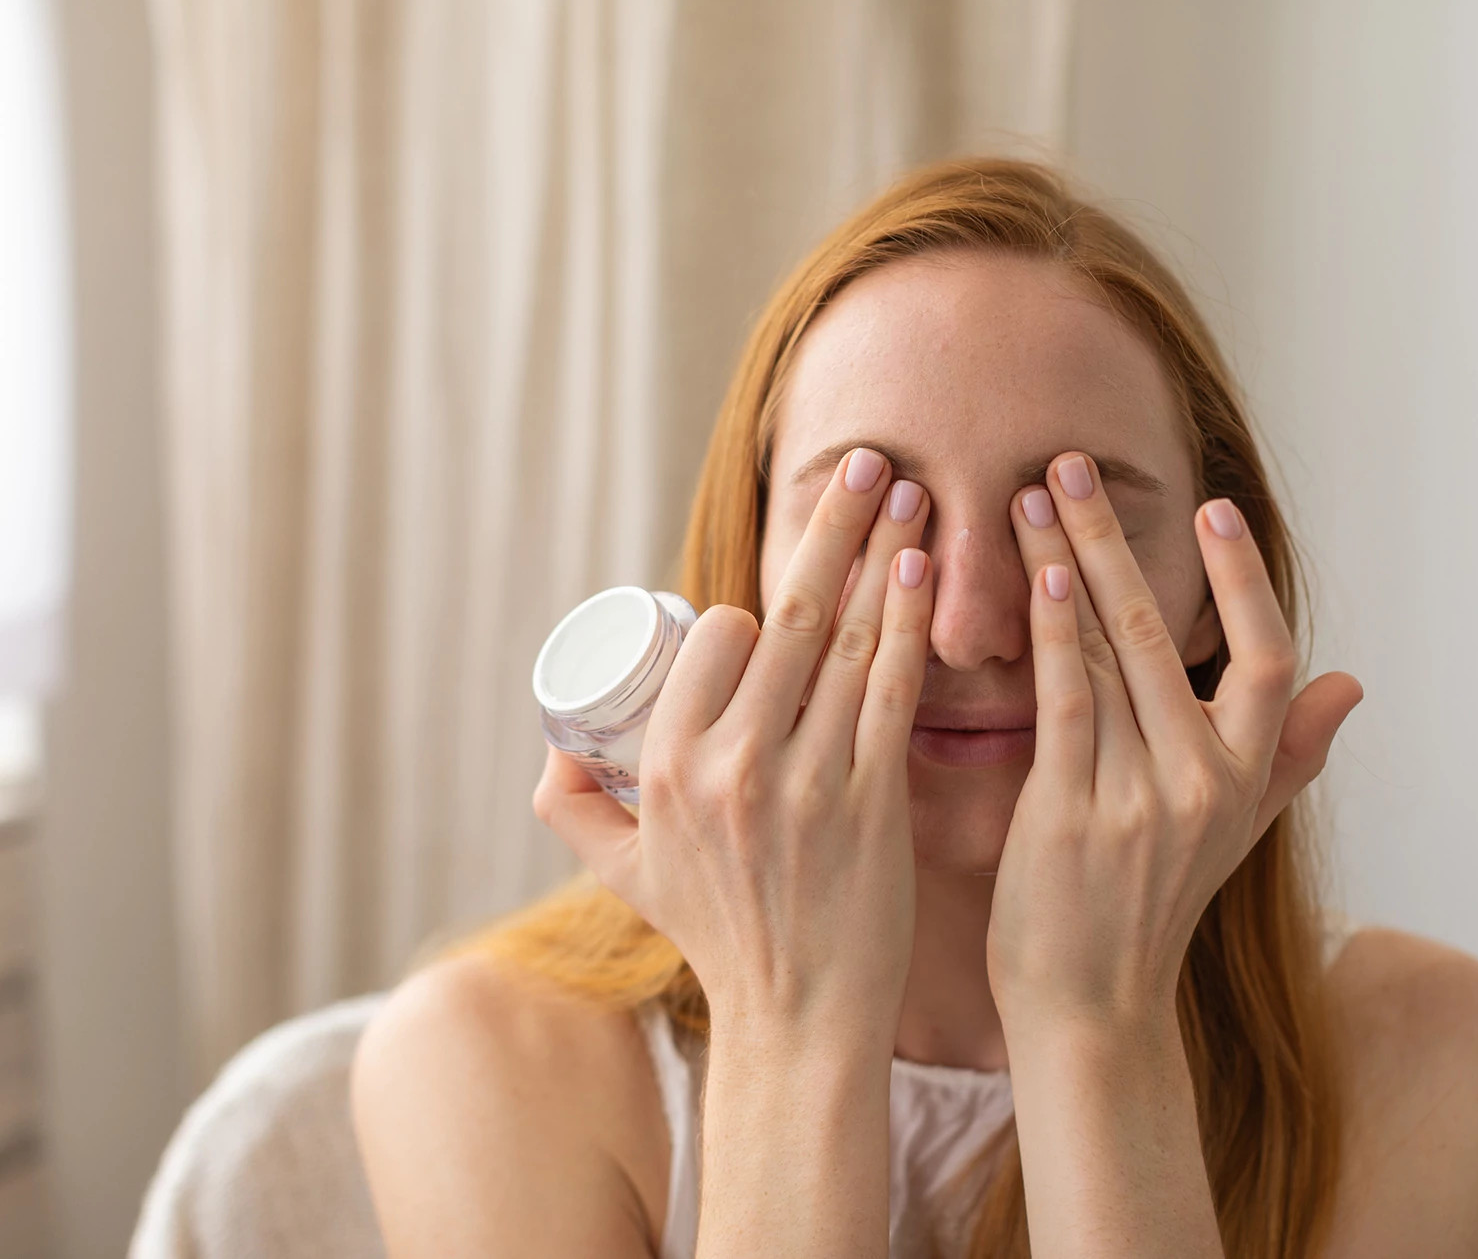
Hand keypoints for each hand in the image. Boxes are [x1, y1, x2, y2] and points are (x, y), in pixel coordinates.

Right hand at [532, 447, 933, 1040]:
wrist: (799, 1018)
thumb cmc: (715, 936)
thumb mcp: (621, 873)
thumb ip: (570, 808)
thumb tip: (552, 742)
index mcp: (663, 767)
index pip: (712, 637)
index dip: (754, 603)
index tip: (793, 585)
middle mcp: (728, 765)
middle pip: (787, 616)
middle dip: (834, 522)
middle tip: (872, 459)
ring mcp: (804, 781)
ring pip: (847, 641)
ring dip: (884, 553)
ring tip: (914, 493)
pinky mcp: (871, 801)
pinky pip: (891, 690)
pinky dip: (909, 623)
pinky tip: (925, 571)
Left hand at [989, 451, 1361, 1026]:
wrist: (1092, 1010)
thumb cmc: (1152, 911)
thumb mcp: (1234, 834)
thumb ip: (1289, 755)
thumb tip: (1351, 686)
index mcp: (1246, 781)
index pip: (1269, 659)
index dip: (1245, 579)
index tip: (1213, 506)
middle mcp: (1204, 784)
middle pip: (1166, 633)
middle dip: (1116, 538)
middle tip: (1073, 463)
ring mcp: (1141, 799)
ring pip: (1111, 653)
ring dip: (1071, 565)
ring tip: (1032, 497)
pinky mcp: (1073, 814)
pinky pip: (1069, 703)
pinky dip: (1056, 637)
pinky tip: (1040, 578)